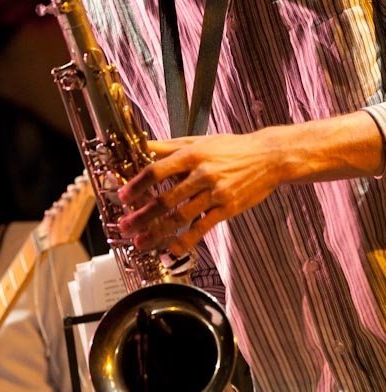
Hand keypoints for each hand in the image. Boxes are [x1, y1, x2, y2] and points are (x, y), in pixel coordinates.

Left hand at [118, 131, 281, 252]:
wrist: (269, 158)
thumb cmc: (232, 148)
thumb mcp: (199, 141)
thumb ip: (169, 146)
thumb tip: (142, 146)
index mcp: (192, 155)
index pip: (156, 171)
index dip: (137, 185)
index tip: (122, 197)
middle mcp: (202, 174)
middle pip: (164, 199)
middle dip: (141, 215)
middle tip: (124, 227)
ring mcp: (215, 193)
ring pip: (180, 217)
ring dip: (157, 232)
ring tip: (141, 242)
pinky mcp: (227, 208)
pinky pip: (203, 228)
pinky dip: (185, 241)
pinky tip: (172, 250)